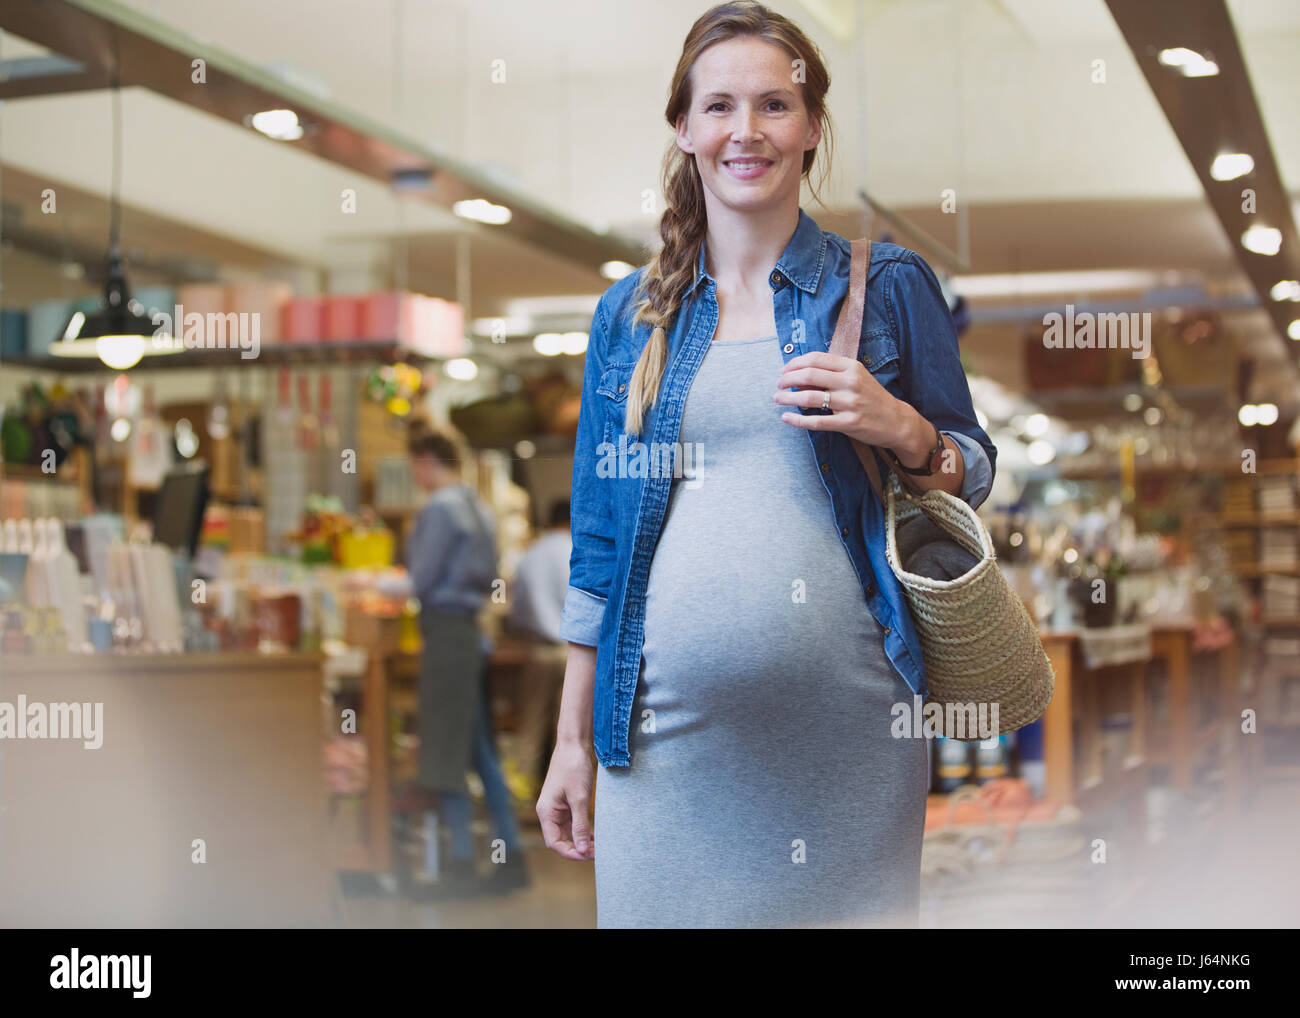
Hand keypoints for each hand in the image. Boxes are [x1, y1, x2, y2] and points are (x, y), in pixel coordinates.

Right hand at [536, 739, 594, 861]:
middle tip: (598, 852)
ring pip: (567, 832)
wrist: (573, 744)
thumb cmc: (573, 768)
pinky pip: (572, 822)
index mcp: (546, 812)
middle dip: (577, 848)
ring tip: (599, 846)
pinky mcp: (565, 802)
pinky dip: (582, 830)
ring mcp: (557, 808)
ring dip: (581, 840)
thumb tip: (583, 849)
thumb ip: (580, 825)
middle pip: (560, 839)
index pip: (555, 842)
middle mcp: (549, 812)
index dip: (571, 852)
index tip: (588, 856)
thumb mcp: (579, 798)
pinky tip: (595, 835)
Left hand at [773, 351, 905, 446]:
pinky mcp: (849, 423)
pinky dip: (798, 420)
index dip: (795, 363)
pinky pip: (817, 422)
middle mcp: (851, 382)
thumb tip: (799, 378)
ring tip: (778, 399)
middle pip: (809, 375)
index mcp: (852, 366)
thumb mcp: (855, 379)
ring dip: (788, 398)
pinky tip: (786, 418)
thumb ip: (830, 376)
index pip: (816, 359)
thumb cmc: (872, 397)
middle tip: (778, 385)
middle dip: (788, 379)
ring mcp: (850, 403)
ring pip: (810, 398)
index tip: (784, 370)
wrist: (897, 421)